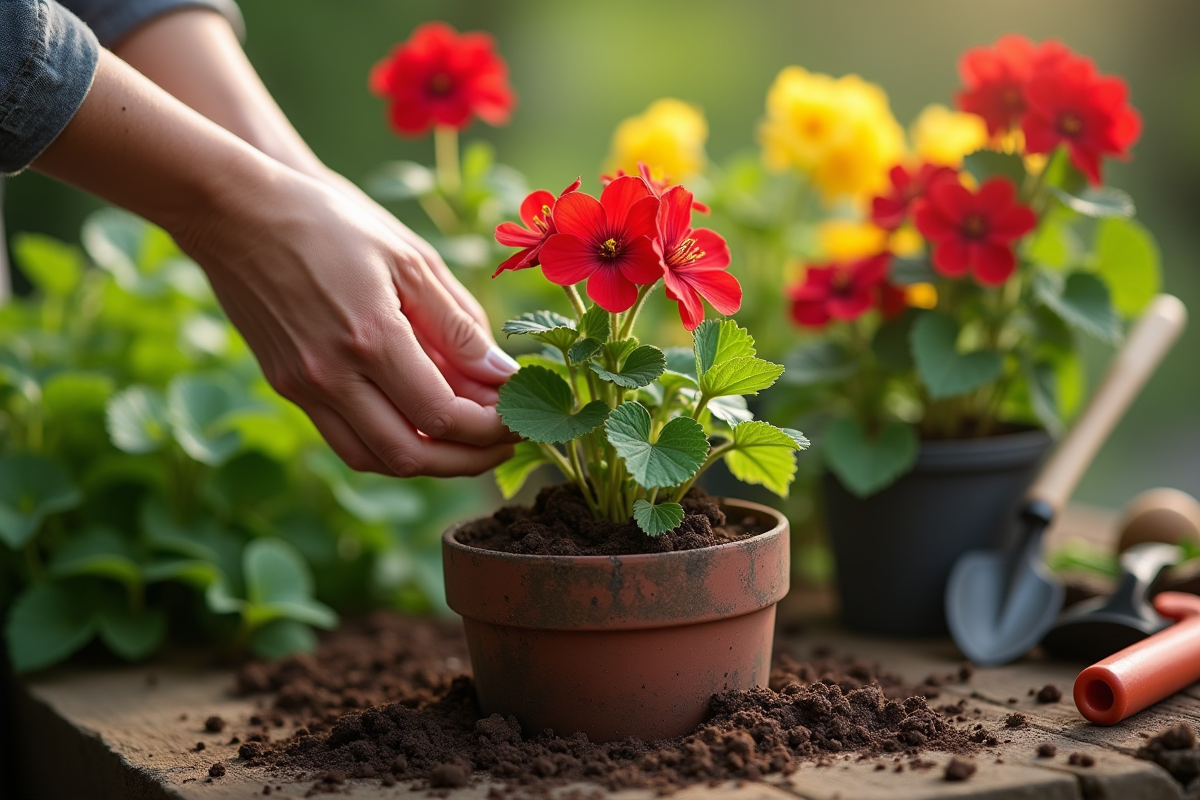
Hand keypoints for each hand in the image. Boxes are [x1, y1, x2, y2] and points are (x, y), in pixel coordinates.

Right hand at [177, 168, 518, 477]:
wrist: (234, 210)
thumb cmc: (330, 221)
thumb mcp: (409, 258)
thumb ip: (458, 324)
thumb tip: (503, 374)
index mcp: (370, 337)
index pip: (443, 414)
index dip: (490, 425)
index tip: (519, 412)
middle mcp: (331, 374)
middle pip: (412, 454)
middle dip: (468, 459)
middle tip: (505, 442)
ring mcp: (302, 386)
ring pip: (374, 460)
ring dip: (429, 462)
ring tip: (468, 443)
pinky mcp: (286, 386)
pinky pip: (344, 440)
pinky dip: (388, 446)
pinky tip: (419, 427)